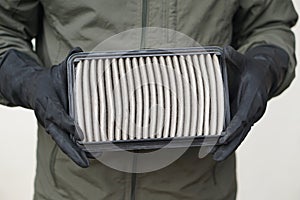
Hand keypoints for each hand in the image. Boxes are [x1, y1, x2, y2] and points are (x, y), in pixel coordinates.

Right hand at [0, 48, 88, 166]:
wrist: (33, 89)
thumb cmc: (48, 80)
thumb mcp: (58, 70)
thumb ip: (69, 62)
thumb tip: (78, 50)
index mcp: (48, 104)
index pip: (57, 115)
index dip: (67, 123)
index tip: (78, 132)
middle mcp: (49, 118)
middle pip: (60, 138)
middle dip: (72, 151)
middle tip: (85, 162)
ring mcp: (53, 126)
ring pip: (63, 143)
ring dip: (75, 154)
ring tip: (89, 163)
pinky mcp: (57, 128)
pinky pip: (66, 140)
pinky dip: (75, 149)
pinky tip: (89, 155)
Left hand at [213, 45, 288, 160]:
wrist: (267, 74)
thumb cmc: (254, 68)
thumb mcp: (245, 61)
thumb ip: (235, 58)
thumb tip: (225, 49)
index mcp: (253, 97)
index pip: (243, 115)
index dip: (234, 126)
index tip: (223, 136)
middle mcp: (254, 109)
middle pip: (242, 131)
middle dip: (230, 144)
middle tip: (216, 155)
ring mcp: (251, 115)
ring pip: (241, 134)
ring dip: (229, 146)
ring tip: (216, 158)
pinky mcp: (247, 117)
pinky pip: (240, 131)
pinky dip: (231, 140)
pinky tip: (220, 148)